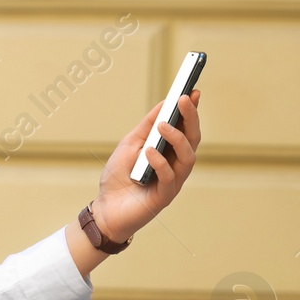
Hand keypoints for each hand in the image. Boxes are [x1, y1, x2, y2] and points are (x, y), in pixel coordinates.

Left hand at [91, 89, 201, 242]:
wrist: (106, 208)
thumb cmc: (119, 177)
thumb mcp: (131, 144)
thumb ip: (147, 126)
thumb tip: (164, 103)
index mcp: (170, 151)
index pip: (187, 128)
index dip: (192, 110)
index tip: (193, 90)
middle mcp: (176, 165)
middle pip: (193, 139)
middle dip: (191, 118)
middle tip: (185, 99)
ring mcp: (173, 181)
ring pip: (188, 157)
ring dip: (177, 138)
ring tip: (163, 125)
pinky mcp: (164, 196)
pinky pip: (169, 177)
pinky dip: (160, 161)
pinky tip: (149, 151)